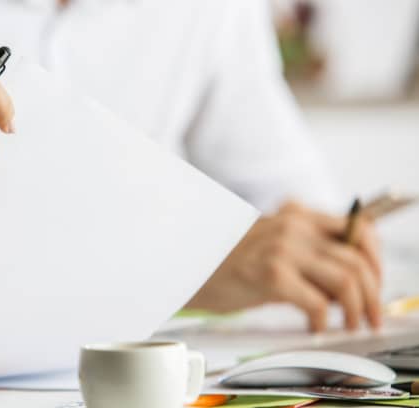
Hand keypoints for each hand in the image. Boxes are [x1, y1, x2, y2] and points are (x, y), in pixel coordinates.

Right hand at [186, 201, 381, 331]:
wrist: (184, 266)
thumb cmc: (224, 260)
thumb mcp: (269, 242)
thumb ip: (305, 249)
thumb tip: (348, 282)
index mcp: (296, 214)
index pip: (359, 228)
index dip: (375, 259)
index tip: (375, 285)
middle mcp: (293, 225)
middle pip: (358, 258)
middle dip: (372, 294)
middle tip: (369, 316)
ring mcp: (281, 248)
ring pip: (346, 279)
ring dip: (356, 309)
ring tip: (349, 324)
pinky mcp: (270, 274)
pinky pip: (318, 302)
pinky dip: (324, 320)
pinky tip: (314, 326)